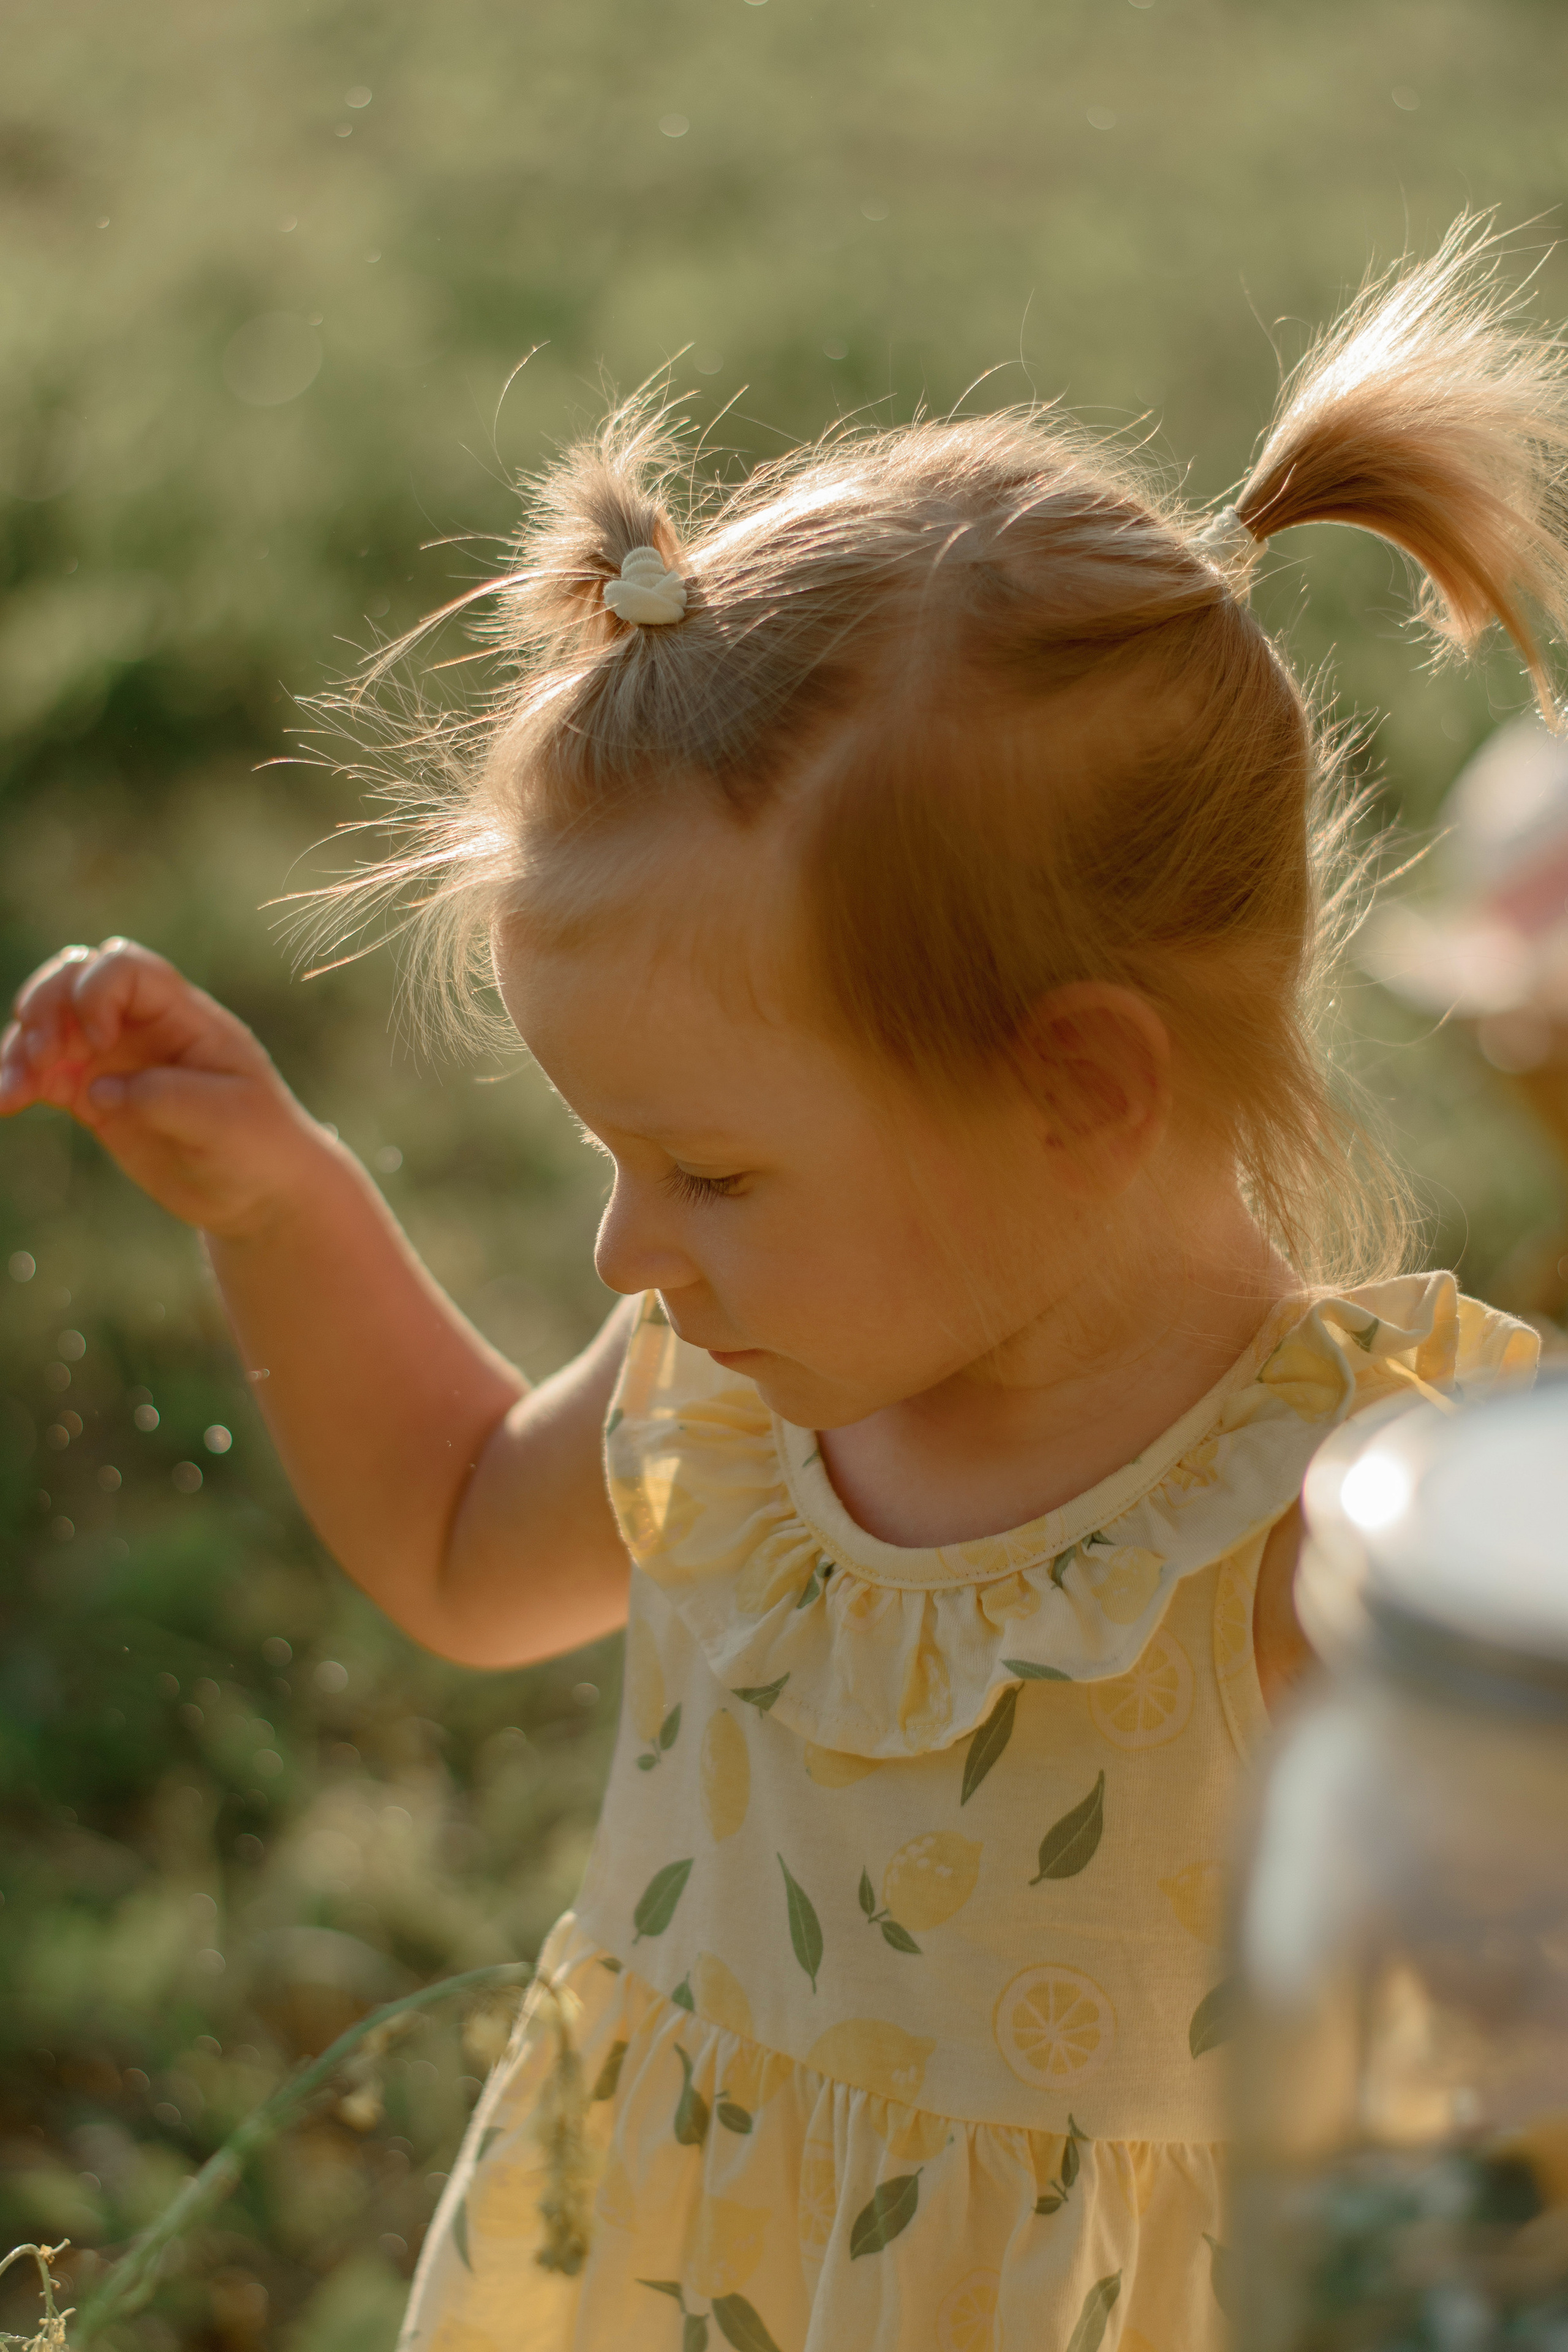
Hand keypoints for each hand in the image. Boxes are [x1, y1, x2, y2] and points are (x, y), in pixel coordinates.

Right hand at [0, 938, 329, 1238]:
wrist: (259, 1193)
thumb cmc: (261, 1146)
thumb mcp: (227, 1120)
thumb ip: (164, 1097)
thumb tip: (96, 1090)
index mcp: (185, 1016)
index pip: (124, 967)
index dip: (95, 991)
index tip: (97, 1042)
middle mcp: (144, 1027)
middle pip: (73, 980)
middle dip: (44, 1007)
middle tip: (42, 1057)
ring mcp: (115, 1059)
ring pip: (47, 1026)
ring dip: (19, 1048)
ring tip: (11, 1090)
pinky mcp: (92, 1096)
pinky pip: (40, 1074)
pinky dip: (15, 1082)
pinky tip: (3, 1102)